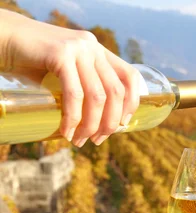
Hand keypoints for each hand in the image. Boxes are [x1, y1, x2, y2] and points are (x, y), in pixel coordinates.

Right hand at [0, 10, 139, 146]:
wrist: (2, 38)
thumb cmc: (30, 62)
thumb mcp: (65, 71)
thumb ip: (82, 86)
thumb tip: (99, 123)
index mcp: (98, 51)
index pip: (130, 77)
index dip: (131, 103)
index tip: (121, 125)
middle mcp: (92, 47)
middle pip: (115, 92)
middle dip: (109, 122)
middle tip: (96, 140)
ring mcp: (78, 49)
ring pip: (97, 97)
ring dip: (90, 125)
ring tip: (79, 140)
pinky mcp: (60, 54)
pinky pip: (74, 94)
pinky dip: (73, 117)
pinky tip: (66, 131)